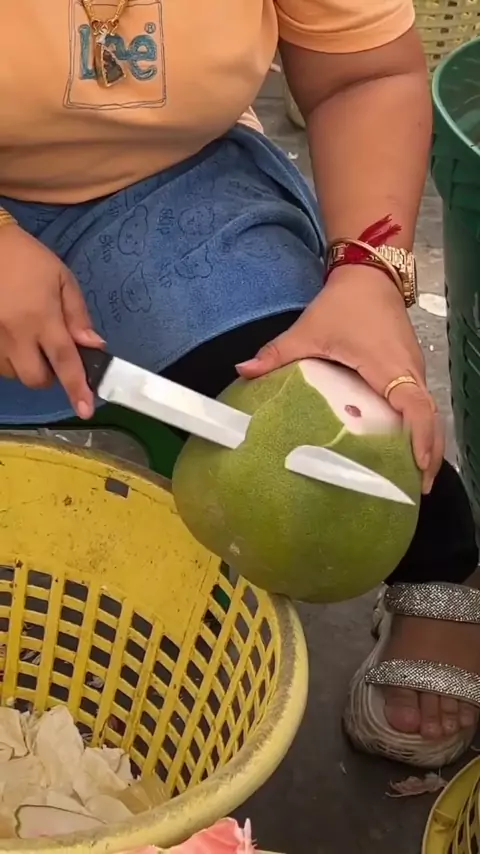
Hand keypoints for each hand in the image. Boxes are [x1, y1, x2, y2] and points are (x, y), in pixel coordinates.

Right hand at [0, 224, 103, 418]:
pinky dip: (8, 358)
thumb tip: (93, 346)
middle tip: (52, 355)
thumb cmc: (27, 259)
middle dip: (49, 376)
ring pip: (14, 374)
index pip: (65, 362)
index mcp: (42, 318)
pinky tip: (11, 337)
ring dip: (26, 365)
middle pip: (36, 379)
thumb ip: (78, 315)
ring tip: (27, 340)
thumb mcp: (62, 279)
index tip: (85, 410)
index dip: (76, 388)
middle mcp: (15, 334)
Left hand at [237, 265, 442, 493]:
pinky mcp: (410, 368)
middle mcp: (409, 370)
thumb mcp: (309, 329)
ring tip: (413, 478)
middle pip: (431, 418)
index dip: (420, 438)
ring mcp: (413, 369)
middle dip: (429, 454)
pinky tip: (404, 448)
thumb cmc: (343, 302)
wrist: (368, 274)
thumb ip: (277, 354)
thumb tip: (242, 370)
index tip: (417, 466)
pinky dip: (418, 427)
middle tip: (417, 489)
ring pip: (428, 412)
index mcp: (388, 365)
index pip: (416, 406)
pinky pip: (420, 403)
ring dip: (426, 443)